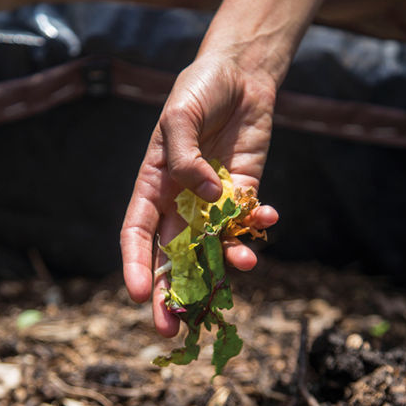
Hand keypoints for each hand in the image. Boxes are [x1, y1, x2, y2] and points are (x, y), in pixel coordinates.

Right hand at [120, 52, 278, 336]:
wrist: (242, 75)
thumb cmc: (199, 91)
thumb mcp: (180, 116)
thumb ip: (186, 159)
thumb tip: (206, 196)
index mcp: (153, 186)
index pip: (138, 235)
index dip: (137, 266)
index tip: (137, 296)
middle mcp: (182, 201)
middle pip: (175, 256)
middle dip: (173, 294)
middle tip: (173, 331)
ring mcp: (215, 201)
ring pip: (216, 247)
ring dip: (226, 266)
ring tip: (242, 270)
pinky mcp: (246, 194)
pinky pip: (249, 222)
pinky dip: (258, 227)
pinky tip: (268, 220)